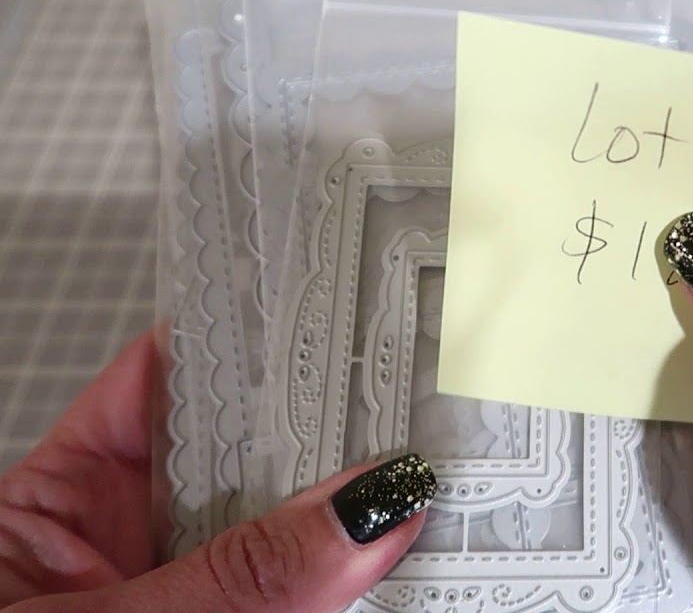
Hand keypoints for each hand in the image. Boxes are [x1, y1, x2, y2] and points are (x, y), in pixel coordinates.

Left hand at [0, 332, 434, 611]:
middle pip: (254, 456)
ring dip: (361, 514)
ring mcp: (194, 598)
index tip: (347, 305)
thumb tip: (369, 509)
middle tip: (424, 398)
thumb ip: (238, 583)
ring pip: (296, 536)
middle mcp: (135, 545)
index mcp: (58, 503)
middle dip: (334, 429)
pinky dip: (363, 584)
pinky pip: (310, 599)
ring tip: (438, 478)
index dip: (259, 336)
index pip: (173, 381)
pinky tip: (415, 560)